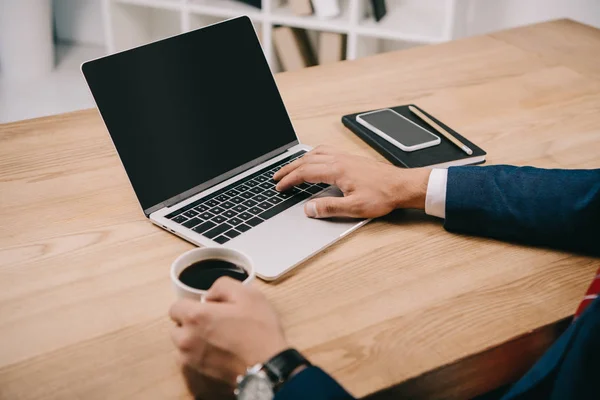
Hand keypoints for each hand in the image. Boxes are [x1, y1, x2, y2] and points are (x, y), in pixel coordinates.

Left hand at [169, 278, 287, 387]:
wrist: (268, 365)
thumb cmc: (259, 329)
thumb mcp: (247, 294)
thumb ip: (222, 286)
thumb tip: (209, 296)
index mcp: (196, 317)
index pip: (175, 308)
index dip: (192, 305)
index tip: (208, 308)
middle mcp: (187, 339)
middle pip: (177, 327)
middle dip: (190, 323)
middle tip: (214, 322)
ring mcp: (191, 359)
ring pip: (182, 345)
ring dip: (193, 340)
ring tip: (217, 338)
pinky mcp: (200, 373)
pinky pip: (191, 359)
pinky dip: (200, 354)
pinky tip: (219, 351)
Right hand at [274, 146, 430, 218]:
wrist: (402, 185)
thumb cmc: (382, 196)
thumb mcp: (354, 208)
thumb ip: (329, 208)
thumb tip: (309, 209)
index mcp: (337, 170)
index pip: (305, 173)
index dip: (289, 180)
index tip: (279, 187)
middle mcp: (339, 160)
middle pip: (307, 160)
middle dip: (289, 169)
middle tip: (277, 177)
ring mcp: (346, 157)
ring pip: (316, 153)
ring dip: (300, 160)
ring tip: (291, 167)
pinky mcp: (352, 158)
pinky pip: (327, 151)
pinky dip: (314, 154)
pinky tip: (315, 158)